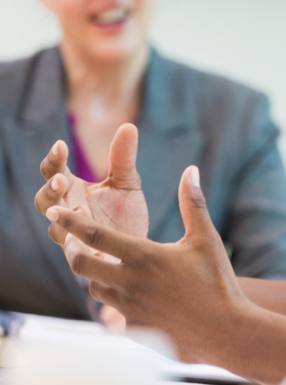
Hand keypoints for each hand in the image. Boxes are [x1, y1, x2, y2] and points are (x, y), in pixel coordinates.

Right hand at [34, 124, 148, 246]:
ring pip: (55, 229)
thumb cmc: (126, 213)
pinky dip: (78, 246)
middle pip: (44, 201)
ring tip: (80, 209)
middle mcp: (67, 212)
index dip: (54, 159)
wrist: (141, 249)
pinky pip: (74, 254)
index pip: (53, 171)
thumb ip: (124, 159)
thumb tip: (129, 127)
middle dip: (50, 190)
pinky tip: (88, 240)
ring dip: (63, 219)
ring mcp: (72, 236)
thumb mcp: (127, 183)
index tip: (61, 145)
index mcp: (72, 190)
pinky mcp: (84, 257)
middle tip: (61, 180)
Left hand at [45, 165, 253, 363]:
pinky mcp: (133, 329)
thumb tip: (191, 171)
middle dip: (71, 250)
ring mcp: (129, 308)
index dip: (71, 222)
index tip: (55, 212)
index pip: (95, 235)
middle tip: (72, 242)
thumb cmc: (218, 281)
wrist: (225, 330)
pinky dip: (117, 300)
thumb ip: (193, 204)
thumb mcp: (206, 239)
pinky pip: (114, 312)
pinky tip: (133, 295)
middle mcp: (130, 282)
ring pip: (94, 288)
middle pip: (80, 264)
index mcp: (144, 256)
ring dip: (95, 276)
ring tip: (104, 266)